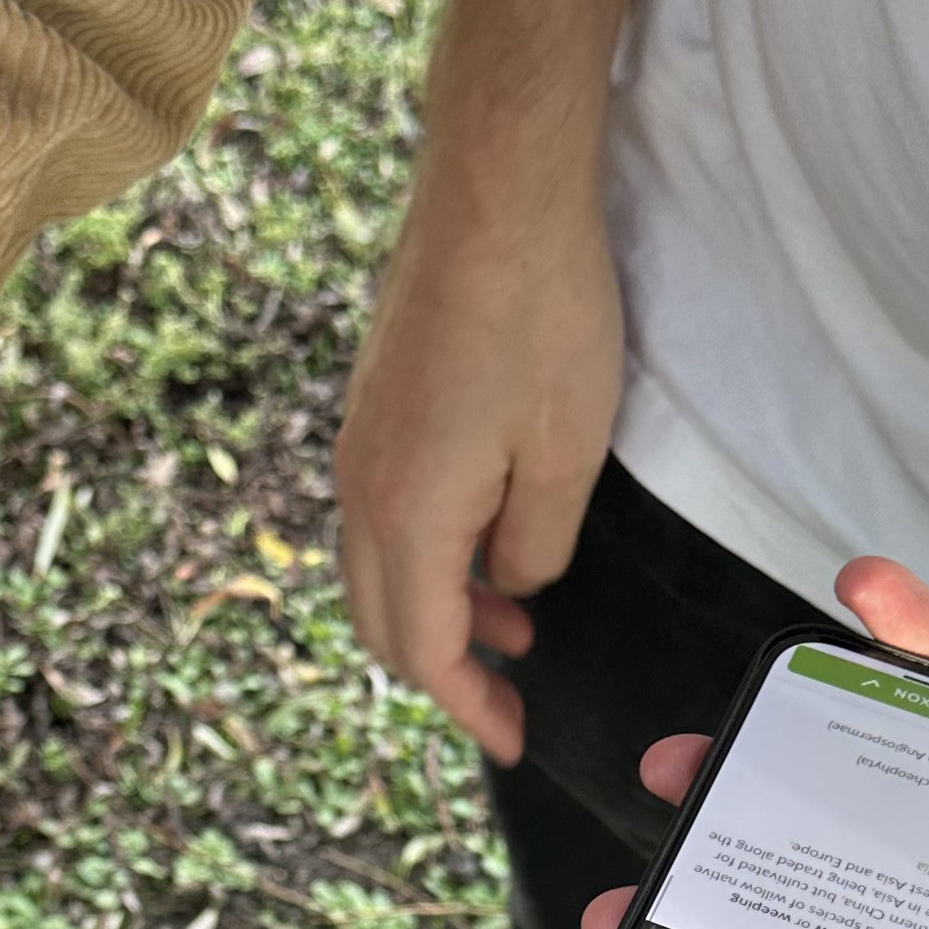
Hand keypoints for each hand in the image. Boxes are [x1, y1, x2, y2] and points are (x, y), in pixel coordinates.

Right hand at [336, 127, 623, 762]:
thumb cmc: (543, 316)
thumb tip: (517, 584)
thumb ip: (537, 548)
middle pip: (382, 620)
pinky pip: (383, 513)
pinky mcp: (374, 406)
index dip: (469, 706)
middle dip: (443, 671)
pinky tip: (488, 540)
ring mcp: (360, 443)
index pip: (423, 648)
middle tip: (510, 699)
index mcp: (407, 512)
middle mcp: (362, 486)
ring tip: (513, 623)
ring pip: (377, 566)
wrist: (497, 190)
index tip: (515, 739)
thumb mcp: (568, 456)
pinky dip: (427, 554)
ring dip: (437, 609)